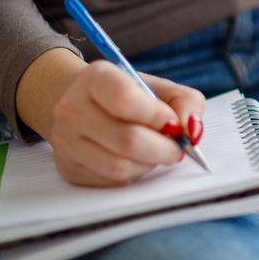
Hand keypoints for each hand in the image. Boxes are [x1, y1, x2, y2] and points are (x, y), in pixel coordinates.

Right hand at [16, 49, 206, 186]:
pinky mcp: (69, 168)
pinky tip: (136, 160)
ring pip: (120, 167)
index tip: (174, 123)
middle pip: (127, 139)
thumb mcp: (159, 87)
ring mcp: (66, 141)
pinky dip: (135, 173)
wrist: (83, 105)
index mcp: (95, 78)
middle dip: (164, 148)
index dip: (157, 116)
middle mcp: (72, 108)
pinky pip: (112, 181)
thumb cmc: (129, 96)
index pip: (125, 99)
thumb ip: (186, 102)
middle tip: (178, 147)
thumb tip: (192, 130)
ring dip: (150, 163)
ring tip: (156, 151)